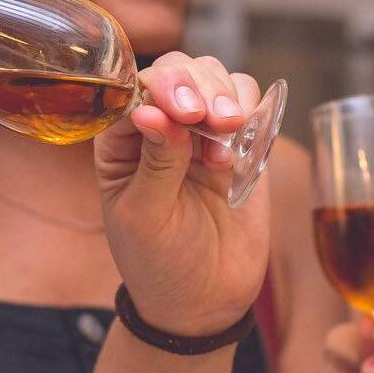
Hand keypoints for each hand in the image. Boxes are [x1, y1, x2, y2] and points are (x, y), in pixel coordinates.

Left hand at [94, 52, 269, 337]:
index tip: (182, 113)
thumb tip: (153, 111)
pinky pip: (251, 104)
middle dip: (198, 85)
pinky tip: (240, 151)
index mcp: (120, 140)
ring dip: (226, 95)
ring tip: (228, 134)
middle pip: (179, 70)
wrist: (203, 302)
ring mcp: (202, 133)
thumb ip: (155, 164)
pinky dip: (252, 112)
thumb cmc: (158, 263)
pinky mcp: (241, 145)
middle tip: (212, 120)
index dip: (161, 88)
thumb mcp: (145, 218)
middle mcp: (161, 126)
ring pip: (216, 78)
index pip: (136, 88)